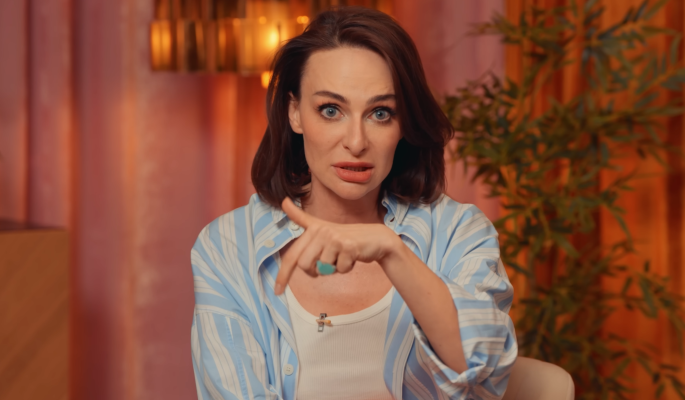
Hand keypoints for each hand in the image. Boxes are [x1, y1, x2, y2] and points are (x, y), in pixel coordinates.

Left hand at [274, 197, 399, 294]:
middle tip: (327, 265)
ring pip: (323, 269)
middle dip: (314, 271)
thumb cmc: (347, 238)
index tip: (276, 290)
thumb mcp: (323, 228)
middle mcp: (321, 231)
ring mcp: (334, 238)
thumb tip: (283, 202)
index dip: (283, 274)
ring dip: (334, 269)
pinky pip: (340, 270)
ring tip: (342, 257)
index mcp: (312, 228)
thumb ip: (302, 219)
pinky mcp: (347, 246)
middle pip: (304, 265)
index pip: (292, 254)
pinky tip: (352, 257)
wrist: (375, 238)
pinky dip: (346, 268)